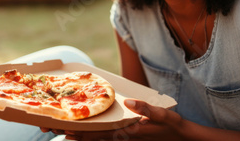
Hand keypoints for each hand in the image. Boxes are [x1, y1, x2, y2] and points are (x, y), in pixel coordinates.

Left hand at [45, 99, 184, 140]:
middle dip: (76, 134)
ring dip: (82, 136)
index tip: (65, 128)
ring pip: (99, 140)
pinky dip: (95, 137)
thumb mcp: (163, 115)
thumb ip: (146, 108)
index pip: (100, 134)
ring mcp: (126, 140)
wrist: (184, 140)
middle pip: (94, 138)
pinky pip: (108, 139)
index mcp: (129, 132)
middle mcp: (124, 138)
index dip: (82, 132)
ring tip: (64, 130)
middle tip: (54, 128)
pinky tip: (88, 133)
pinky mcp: (130, 139)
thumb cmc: (174, 127)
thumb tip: (129, 102)